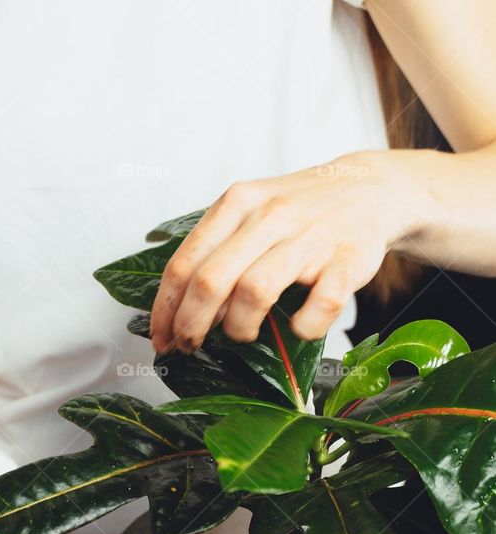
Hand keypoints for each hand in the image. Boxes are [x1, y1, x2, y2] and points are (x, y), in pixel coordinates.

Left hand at [150, 151, 412, 350]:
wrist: (371, 188)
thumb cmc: (300, 212)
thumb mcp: (250, 212)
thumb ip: (216, 250)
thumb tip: (179, 310)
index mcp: (238, 203)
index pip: (184, 264)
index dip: (166, 310)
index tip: (162, 338)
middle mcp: (270, 215)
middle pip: (211, 281)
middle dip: (192, 324)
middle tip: (192, 345)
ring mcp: (311, 237)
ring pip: (255, 292)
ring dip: (240, 327)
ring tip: (243, 333)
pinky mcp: (348, 259)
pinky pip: (319, 305)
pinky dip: (303, 328)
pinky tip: (297, 329)